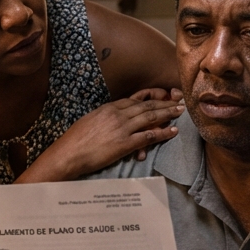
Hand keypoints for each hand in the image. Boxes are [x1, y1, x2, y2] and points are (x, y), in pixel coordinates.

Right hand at [31, 88, 184, 178]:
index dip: (152, 98)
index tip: (163, 96)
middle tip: (179, 101)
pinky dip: (162, 133)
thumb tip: (114, 117)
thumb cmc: (75, 140)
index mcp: (109, 108)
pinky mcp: (125, 144)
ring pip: (151, 118)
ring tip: (180, 112)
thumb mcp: (91, 120)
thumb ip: (105, 117)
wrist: (69, 153)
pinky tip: (172, 131)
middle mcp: (118, 115)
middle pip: (147, 106)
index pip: (135, 100)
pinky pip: (148, 136)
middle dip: (165, 103)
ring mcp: (122, 128)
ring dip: (168, 114)